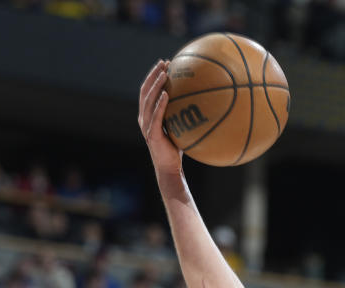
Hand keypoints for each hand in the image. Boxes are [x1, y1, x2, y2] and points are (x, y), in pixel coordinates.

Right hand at [138, 59, 181, 174]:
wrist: (170, 169)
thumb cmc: (176, 149)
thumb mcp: (178, 128)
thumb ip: (181, 115)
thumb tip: (201, 102)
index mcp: (147, 115)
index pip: (148, 91)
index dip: (154, 76)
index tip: (165, 63)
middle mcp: (144, 119)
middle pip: (145, 91)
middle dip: (154, 75)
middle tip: (164, 62)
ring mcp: (147, 126)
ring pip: (148, 101)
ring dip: (156, 85)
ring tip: (164, 73)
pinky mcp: (152, 135)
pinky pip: (156, 116)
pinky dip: (160, 104)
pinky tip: (167, 94)